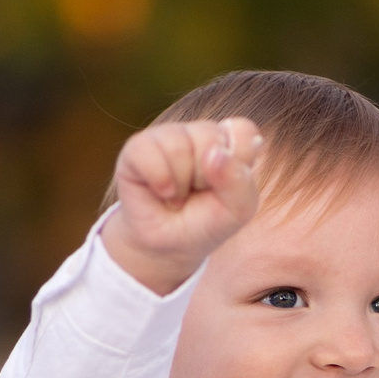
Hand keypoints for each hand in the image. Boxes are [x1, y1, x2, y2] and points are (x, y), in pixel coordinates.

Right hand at [100, 118, 264, 294]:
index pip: (242, 130)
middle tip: (197, 193)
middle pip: (210, 136)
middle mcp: (197, 131)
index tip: (225, 187)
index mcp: (227, 140)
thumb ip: (239, 180)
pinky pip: (148, 152)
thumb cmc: (206, 222)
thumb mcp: (237, 209)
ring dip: (181, 183)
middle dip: (206, 178)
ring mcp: (166, 136)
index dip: (238, 163)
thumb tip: (213, 153)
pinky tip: (161, 192)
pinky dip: (159, 180)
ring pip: (179, 145)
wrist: (169, 247)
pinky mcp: (137, 148)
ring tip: (178, 196)